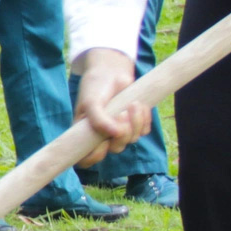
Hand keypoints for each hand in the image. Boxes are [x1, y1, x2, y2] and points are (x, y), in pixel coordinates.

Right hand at [73, 47, 149, 167]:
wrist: (112, 71)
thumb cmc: (96, 86)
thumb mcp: (91, 102)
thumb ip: (98, 119)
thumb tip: (115, 134)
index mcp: (86, 134)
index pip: (86, 159)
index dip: (94, 157)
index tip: (102, 143)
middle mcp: (103, 136)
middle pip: (115, 149)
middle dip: (122, 133)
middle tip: (122, 113)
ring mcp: (119, 130)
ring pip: (132, 140)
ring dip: (135, 122)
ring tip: (132, 105)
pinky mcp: (135, 123)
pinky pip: (143, 131)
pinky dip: (144, 119)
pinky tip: (139, 105)